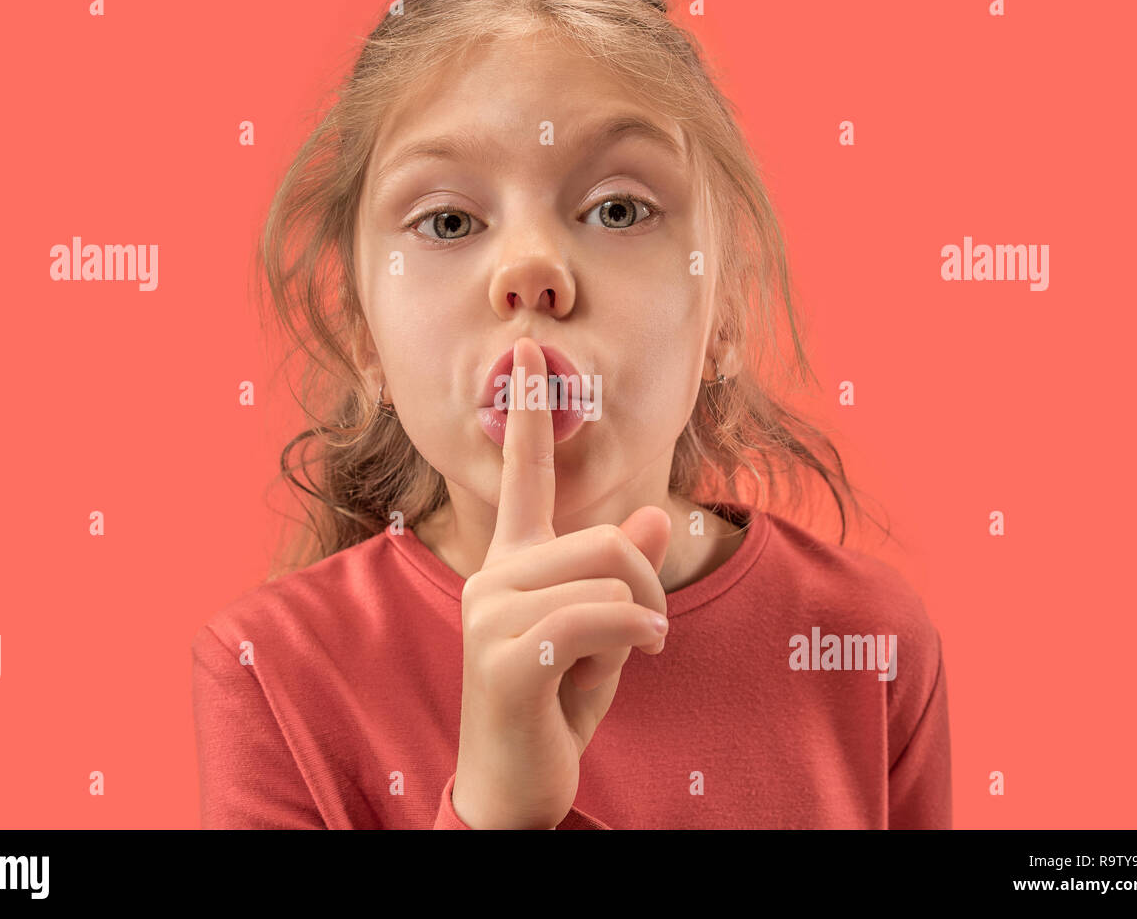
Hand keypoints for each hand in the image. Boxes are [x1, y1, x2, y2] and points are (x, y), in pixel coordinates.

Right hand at [451, 336, 671, 828]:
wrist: (515, 786)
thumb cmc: (556, 705)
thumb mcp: (604, 634)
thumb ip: (620, 577)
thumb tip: (647, 518)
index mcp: (510, 565)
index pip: (521, 479)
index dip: (526, 415)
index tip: (529, 350)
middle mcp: (490, 578)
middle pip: (601, 538)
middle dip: (644, 585)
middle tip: (647, 633)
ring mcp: (489, 616)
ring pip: (605, 577)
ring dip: (638, 622)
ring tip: (617, 660)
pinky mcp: (503, 659)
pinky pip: (597, 619)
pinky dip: (635, 638)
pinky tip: (629, 663)